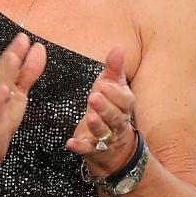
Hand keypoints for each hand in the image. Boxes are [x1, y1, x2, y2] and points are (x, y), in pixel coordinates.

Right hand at [0, 33, 46, 174]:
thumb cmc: (1, 116)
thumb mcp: (19, 92)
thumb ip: (29, 72)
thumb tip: (38, 50)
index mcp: (0, 81)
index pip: (8, 62)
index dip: (16, 49)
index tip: (25, 37)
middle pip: (3, 70)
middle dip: (12, 55)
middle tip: (21, 40)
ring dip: (5, 71)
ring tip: (14, 57)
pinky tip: (5, 89)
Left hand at [65, 47, 136, 179]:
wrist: (115, 145)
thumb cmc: (111, 108)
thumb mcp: (113, 87)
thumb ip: (115, 68)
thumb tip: (120, 46)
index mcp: (123, 106)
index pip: (124, 100)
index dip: (115, 94)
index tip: (104, 84)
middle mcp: (117, 123)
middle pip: (115, 116)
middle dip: (105, 107)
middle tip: (93, 97)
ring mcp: (106, 138)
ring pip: (104, 132)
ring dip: (97, 125)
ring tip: (89, 117)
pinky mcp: (93, 149)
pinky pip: (87, 149)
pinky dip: (80, 146)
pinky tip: (71, 143)